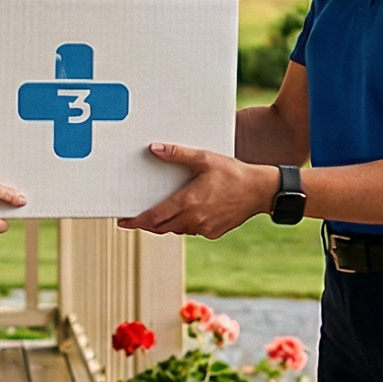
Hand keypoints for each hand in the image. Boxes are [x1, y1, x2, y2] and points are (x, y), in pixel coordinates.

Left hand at [117, 144, 275, 238]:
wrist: (260, 191)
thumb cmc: (233, 172)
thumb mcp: (205, 158)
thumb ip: (177, 154)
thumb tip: (153, 149)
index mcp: (187, 203)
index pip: (153, 218)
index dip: (135, 221)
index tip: (122, 222)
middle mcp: (193, 220)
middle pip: (161, 227)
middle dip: (146, 223)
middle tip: (134, 218)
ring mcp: (204, 229)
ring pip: (176, 229)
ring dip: (166, 223)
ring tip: (159, 211)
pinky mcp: (213, 233)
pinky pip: (191, 230)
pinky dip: (184, 223)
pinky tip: (186, 211)